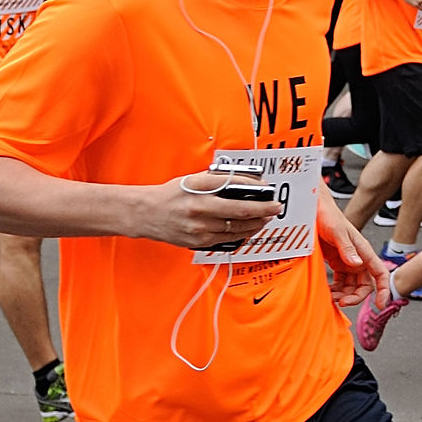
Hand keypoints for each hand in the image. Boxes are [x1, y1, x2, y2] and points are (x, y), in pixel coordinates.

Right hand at [138, 172, 282, 249]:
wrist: (146, 213)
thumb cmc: (170, 195)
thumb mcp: (193, 180)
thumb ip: (218, 180)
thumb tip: (244, 182)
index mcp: (199, 189)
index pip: (236, 188)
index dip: (256, 191)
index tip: (268, 190)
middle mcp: (200, 209)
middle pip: (241, 211)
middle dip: (263, 210)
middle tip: (275, 208)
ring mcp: (200, 228)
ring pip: (237, 228)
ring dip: (256, 224)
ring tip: (265, 218)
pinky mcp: (199, 242)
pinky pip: (227, 239)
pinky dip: (242, 234)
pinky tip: (248, 229)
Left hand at [317, 187, 386, 307]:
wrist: (315, 210)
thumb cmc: (328, 216)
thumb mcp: (337, 232)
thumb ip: (347, 248)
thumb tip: (357, 264)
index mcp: (363, 251)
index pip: (380, 273)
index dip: (384, 290)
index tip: (381, 304)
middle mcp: (358, 258)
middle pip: (364, 285)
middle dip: (355, 296)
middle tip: (342, 302)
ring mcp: (348, 261)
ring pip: (351, 286)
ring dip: (343, 294)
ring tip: (331, 297)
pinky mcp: (337, 262)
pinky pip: (340, 281)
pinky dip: (335, 289)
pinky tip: (328, 291)